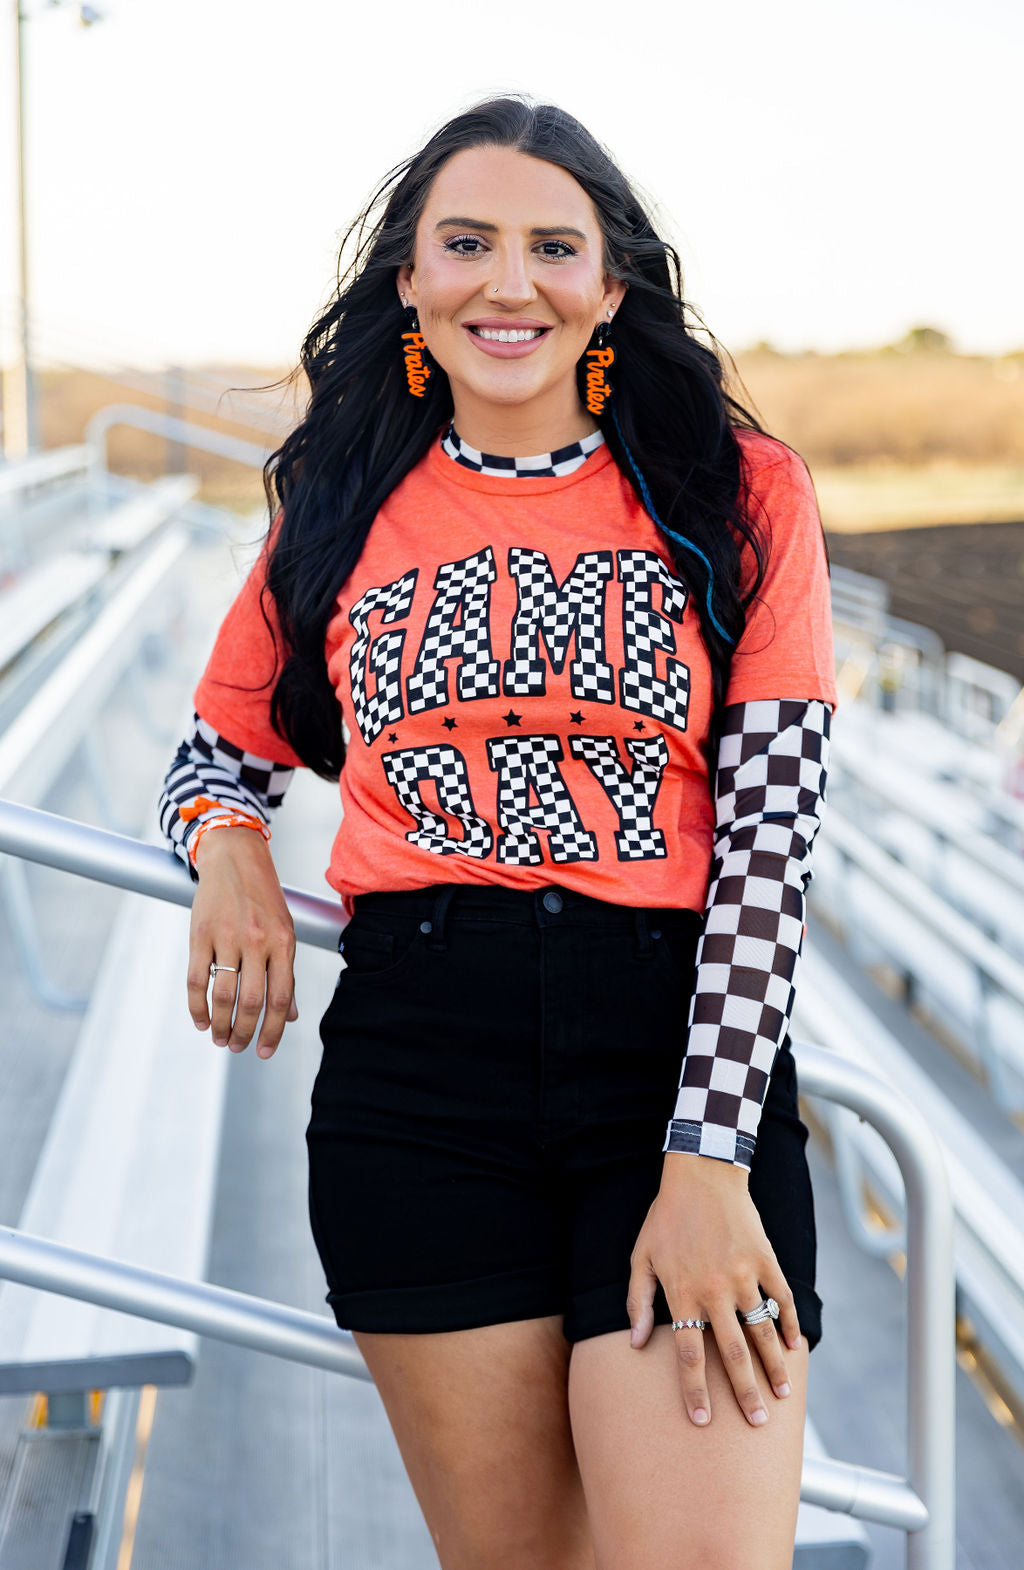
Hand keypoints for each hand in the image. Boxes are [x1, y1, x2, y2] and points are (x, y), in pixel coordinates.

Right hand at [186, 826, 297, 1057]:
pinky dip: (196, 1006)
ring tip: (219, 1038)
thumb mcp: (284, 931)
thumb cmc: (263, 899)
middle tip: (237, 1047)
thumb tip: (289, 1016)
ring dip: (220, 1024)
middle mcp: (257, 941)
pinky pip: (197, 979)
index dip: (273, 1031)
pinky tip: (200, 1019)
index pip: (281, 998)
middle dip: (245, 1032)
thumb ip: (286, 973)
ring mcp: (227, 937)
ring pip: (223, 995)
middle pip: (252, 1001)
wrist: (235, 858)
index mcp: (283, 942)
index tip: (264, 1051)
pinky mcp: (200, 934)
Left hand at [627, 1152, 800, 1426]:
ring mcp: (744, 1275)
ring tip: (781, 1395)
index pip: (688, 1353)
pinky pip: (782, 1300)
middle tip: (755, 1423)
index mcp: (682, 1293)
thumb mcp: (641, 1255)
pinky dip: (790, 1324)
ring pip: (762, 1332)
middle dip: (744, 1393)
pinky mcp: (766, 1260)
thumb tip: (634, 1343)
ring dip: (773, 1367)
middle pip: (731, 1353)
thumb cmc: (666, 1217)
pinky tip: (795, 1348)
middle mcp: (715, 1290)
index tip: (702, 1420)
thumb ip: (638, 1300)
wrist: (702, 1174)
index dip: (694, 1389)